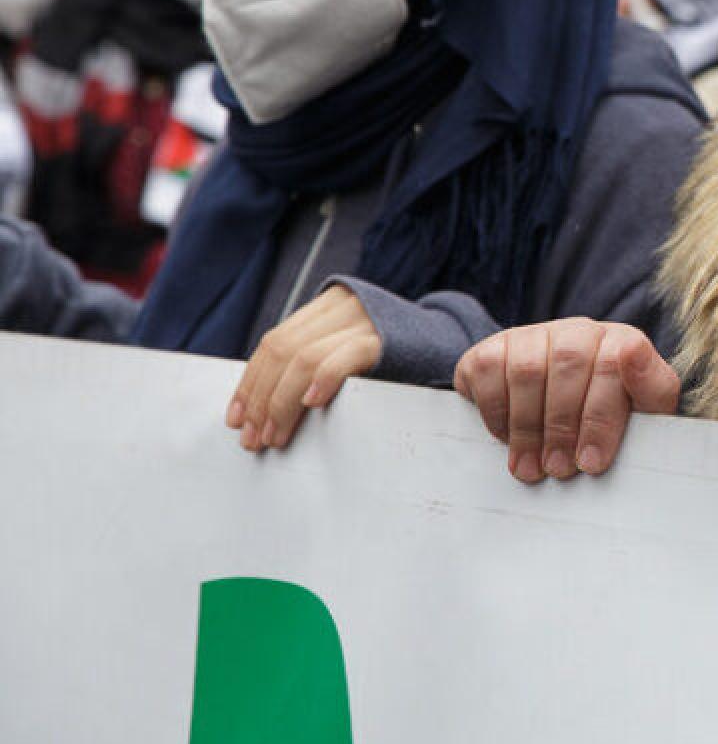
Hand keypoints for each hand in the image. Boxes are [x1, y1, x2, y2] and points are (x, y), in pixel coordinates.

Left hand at [227, 285, 382, 450]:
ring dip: (281, 404)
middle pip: (282, 351)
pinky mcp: (384, 339)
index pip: (273, 342)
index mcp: (327, 305)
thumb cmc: (395, 362)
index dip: (250, 383)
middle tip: (253, 438)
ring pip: (303, 358)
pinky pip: (343, 358)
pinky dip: (322, 381)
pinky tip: (310, 404)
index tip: (237, 420)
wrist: (453, 350)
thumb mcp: (347, 350)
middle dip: (261, 399)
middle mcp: (342, 305)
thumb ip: (312, 360)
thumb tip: (257, 404)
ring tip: (275, 436)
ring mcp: (364, 319)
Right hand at [453, 319, 679, 483]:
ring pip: (527, 369)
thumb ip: (652, 389)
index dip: (602, 417)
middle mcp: (578, 331)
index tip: (593, 463)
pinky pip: (489, 371)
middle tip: (560, 470)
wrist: (559, 407)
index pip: (615, 362)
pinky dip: (497, 412)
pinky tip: (507, 439)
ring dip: (528, 427)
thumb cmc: (608, 414)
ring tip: (532, 468)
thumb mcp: (643, 409)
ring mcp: (534, 335)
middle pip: (569, 364)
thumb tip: (634, 353)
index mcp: (620, 341)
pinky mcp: (493, 347)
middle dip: (563, 426)